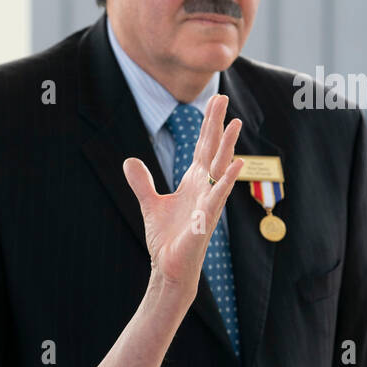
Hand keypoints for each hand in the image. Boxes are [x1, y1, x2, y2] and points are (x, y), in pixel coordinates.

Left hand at [122, 94, 244, 297]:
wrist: (168, 267)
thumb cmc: (167, 238)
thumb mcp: (150, 203)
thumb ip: (142, 182)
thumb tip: (130, 161)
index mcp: (194, 182)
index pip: (203, 147)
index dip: (208, 125)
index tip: (215, 101)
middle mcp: (205, 188)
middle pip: (212, 150)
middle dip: (218, 125)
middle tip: (223, 98)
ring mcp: (208, 202)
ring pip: (220, 169)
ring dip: (228, 147)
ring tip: (235, 124)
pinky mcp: (205, 219)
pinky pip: (218, 196)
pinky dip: (226, 180)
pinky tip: (236, 165)